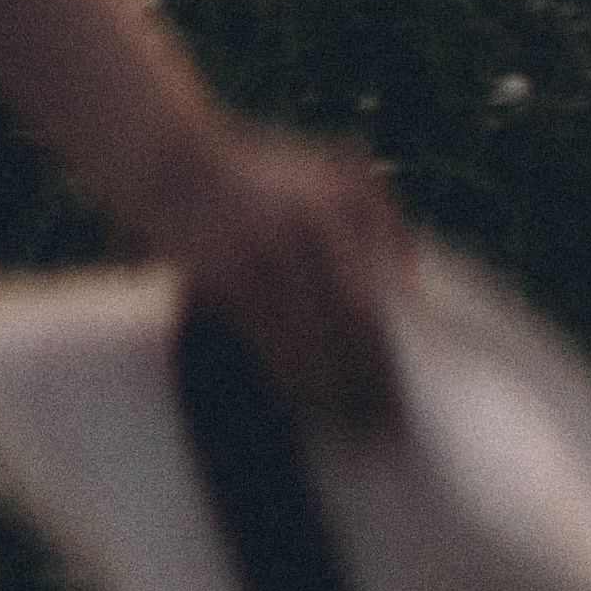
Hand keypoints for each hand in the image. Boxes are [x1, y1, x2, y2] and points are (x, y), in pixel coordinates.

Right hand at [140, 116, 415, 435]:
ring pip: (311, 347)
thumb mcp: (330, 173)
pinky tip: (301, 402)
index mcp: (342, 203)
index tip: (408, 392)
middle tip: (382, 426)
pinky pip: (267, 346)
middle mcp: (309, 228)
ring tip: (347, 426)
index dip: (394, 351)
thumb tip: (413, 288)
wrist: (177, 164)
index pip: (380, 293)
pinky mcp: (226, 280)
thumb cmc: (263, 176)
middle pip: (354, 327)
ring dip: (331, 393)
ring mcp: (266, 254)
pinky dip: (288, 380)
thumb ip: (381, 218)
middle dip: (370, 382)